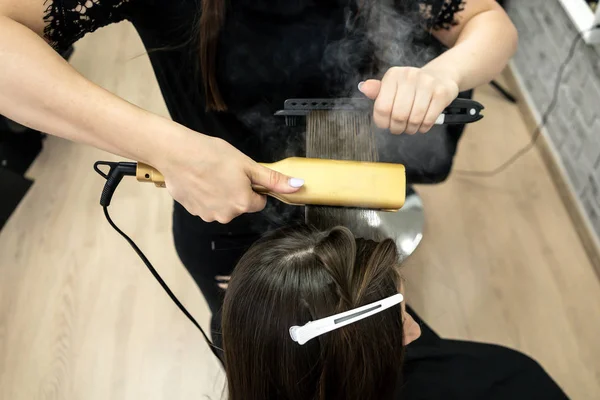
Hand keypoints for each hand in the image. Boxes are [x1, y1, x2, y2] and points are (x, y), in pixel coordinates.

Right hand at [156, 132, 303, 222]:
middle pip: (240, 205)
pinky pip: (206, 205)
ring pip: (223, 206)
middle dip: (236, 191)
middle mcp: (226, 214)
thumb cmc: (211, 155)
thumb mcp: (248, 164)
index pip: (259, 202)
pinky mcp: (193, 211)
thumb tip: (298, 186)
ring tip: (210, 175)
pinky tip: (199, 180)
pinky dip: (205, 195)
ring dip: (220, 193)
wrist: (176, 153)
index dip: (253, 187)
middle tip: (225, 172)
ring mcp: (208, 214)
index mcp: (243, 203)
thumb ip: (273, 180)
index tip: (243, 175)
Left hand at [359, 66, 458, 134]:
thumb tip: (363, 87)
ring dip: (411, 129)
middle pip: (398, 115)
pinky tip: (422, 124)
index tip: (386, 124)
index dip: (383, 122)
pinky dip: (423, 127)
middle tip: (399, 128)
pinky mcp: (441, 93)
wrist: (441, 76)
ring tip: (410, 126)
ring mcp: (427, 84)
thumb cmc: (412, 87)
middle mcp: (409, 76)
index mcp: (393, 75)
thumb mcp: (393, 86)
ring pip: (414, 120)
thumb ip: (378, 91)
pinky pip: (428, 120)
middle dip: (397, 128)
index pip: (382, 107)